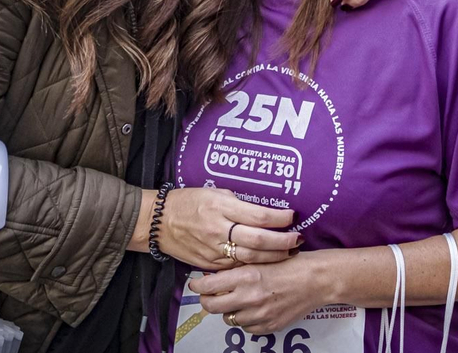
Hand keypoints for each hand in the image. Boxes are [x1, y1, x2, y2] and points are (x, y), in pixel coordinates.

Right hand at [156, 188, 298, 269]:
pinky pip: (237, 266)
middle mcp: (219, 229)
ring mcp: (214, 250)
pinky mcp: (210, 264)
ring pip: (251, 258)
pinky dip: (254, 265)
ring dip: (274, 257)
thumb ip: (239, 203)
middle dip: (283, 242)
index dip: (280, 218)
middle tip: (298, 239)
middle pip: (258, 240)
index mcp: (221, 207)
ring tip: (290, 252)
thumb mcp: (215, 192)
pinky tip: (267, 262)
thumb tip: (264, 212)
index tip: (292, 216)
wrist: (159, 222)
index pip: (259, 215)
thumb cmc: (188, 202)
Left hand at [192, 252, 331, 334]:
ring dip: (229, 310)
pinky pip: (247, 328)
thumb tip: (217, 275)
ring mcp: (259, 315)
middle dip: (207, 300)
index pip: (209, 287)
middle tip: (209, 295)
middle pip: (213, 307)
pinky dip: (246, 320)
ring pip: (229, 319)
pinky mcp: (269, 326)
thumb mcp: (261, 259)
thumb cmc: (292, 264)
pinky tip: (253, 309)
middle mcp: (249, 298)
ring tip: (237, 300)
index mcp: (246, 277)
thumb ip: (239, 268)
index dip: (198, 286)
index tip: (197, 284)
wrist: (317, 280)